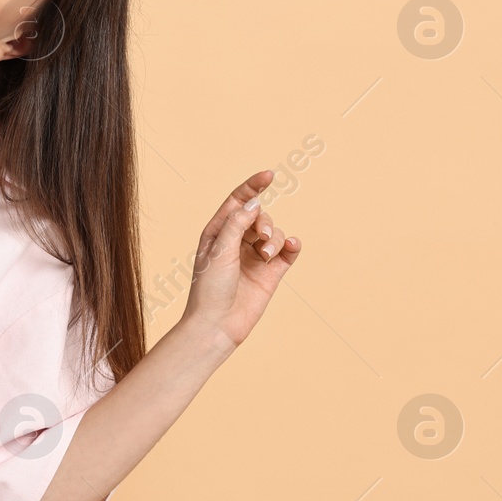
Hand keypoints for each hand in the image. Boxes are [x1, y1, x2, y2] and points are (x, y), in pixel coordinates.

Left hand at [179, 169, 301, 349]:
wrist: (217, 325)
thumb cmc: (209, 289)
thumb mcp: (218, 250)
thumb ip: (236, 223)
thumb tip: (254, 203)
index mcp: (217, 233)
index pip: (237, 202)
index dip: (252, 186)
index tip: (269, 175)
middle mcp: (236, 242)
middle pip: (260, 216)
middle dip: (264, 221)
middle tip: (261, 236)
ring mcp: (255, 258)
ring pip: (274, 233)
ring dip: (275, 238)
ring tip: (266, 254)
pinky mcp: (271, 273)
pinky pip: (287, 251)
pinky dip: (291, 245)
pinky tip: (291, 246)